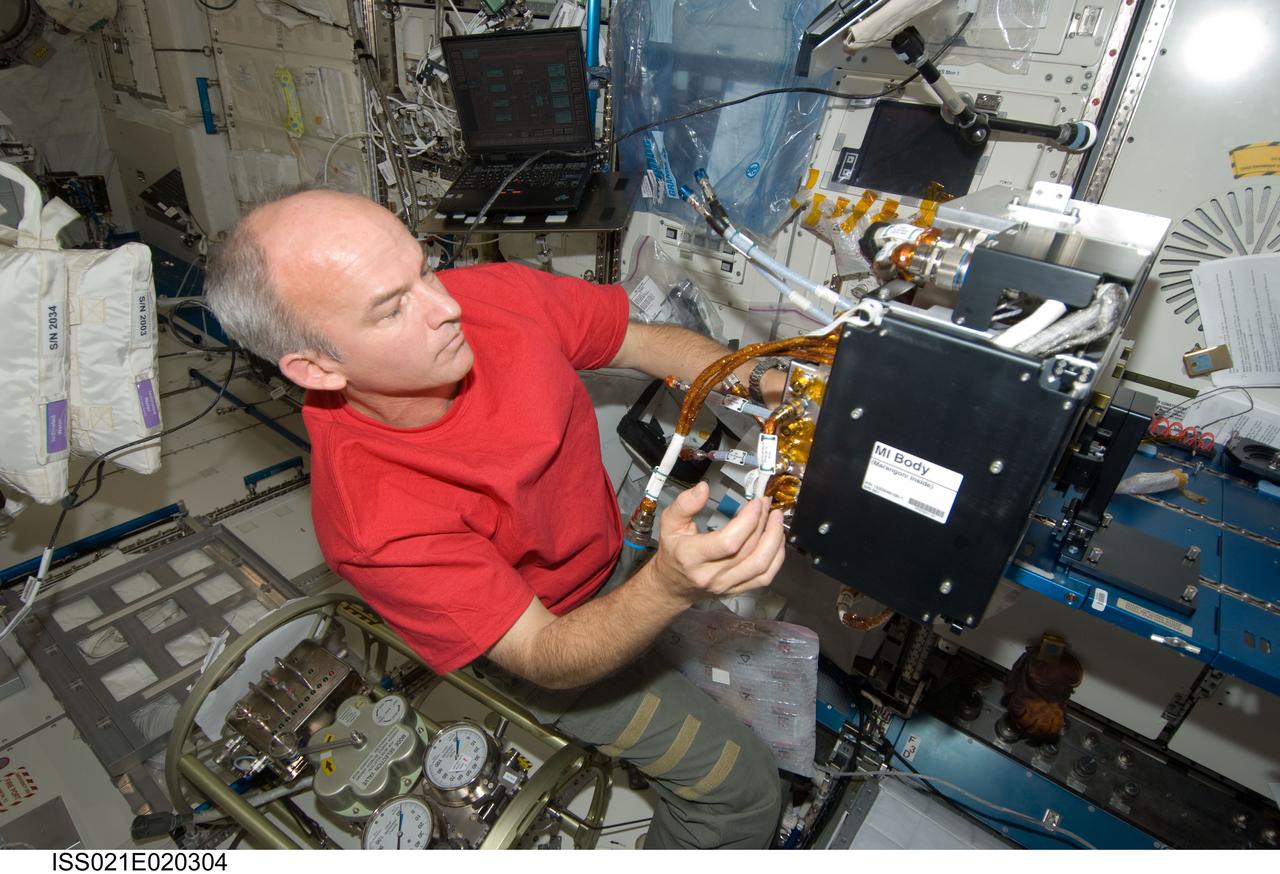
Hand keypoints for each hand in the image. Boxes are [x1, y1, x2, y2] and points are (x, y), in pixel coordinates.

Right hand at [647, 481, 786, 604]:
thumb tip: (703, 488)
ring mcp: (726, 585)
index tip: (755, 503)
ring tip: (776, 519)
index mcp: (691, 557)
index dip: (747, 521)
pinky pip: (764, 576)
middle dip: (763, 523)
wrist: (672, 585)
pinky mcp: (737, 590)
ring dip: (774, 540)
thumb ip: (684, 504)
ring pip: (760, 565)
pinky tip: (777, 539)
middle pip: (747, 551)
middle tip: (767, 504)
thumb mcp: (669, 523)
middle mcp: (710, 574)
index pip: (727, 542)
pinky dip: (776, 557)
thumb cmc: (673, 552)